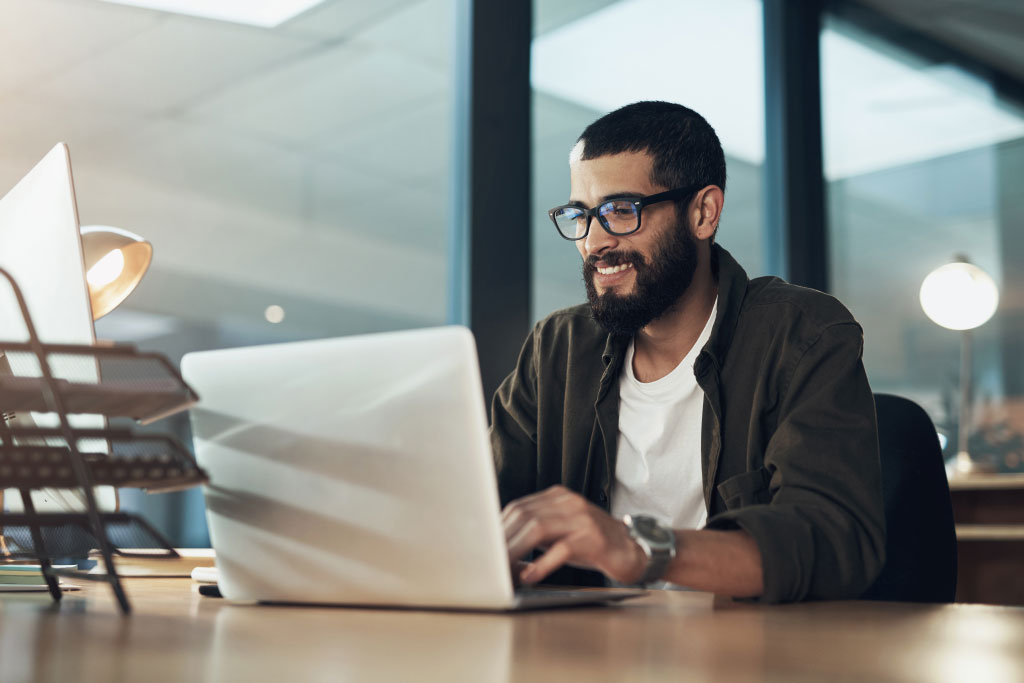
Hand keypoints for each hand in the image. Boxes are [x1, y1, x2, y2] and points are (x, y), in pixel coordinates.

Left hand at [502, 485, 646, 585]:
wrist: (633, 550)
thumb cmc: (592, 544)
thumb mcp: (561, 532)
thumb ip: (535, 533)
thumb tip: (500, 547)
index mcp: (558, 497)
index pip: (518, 507)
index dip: (498, 528)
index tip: (484, 547)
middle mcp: (569, 502)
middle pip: (524, 516)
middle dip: (503, 541)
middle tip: (488, 563)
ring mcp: (582, 519)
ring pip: (538, 528)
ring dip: (516, 551)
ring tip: (503, 570)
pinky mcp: (593, 538)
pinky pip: (561, 549)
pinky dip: (541, 564)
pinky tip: (530, 576)